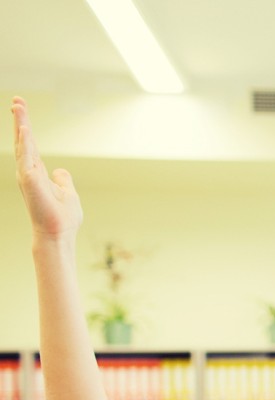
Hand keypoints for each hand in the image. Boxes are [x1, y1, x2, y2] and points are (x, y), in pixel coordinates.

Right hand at [12, 97, 82, 240]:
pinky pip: (26, 156)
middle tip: (17, 100)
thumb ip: (62, 180)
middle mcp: (29, 171)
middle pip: (24, 140)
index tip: (22, 109)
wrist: (59, 233)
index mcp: (37, 173)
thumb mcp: (67, 193)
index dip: (26, 128)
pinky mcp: (29, 180)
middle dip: (20, 120)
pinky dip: (25, 142)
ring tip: (18, 105)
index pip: (30, 145)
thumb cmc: (63, 218)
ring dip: (21, 124)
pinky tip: (24, 128)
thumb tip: (60, 171)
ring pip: (23, 144)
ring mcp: (27, 175)